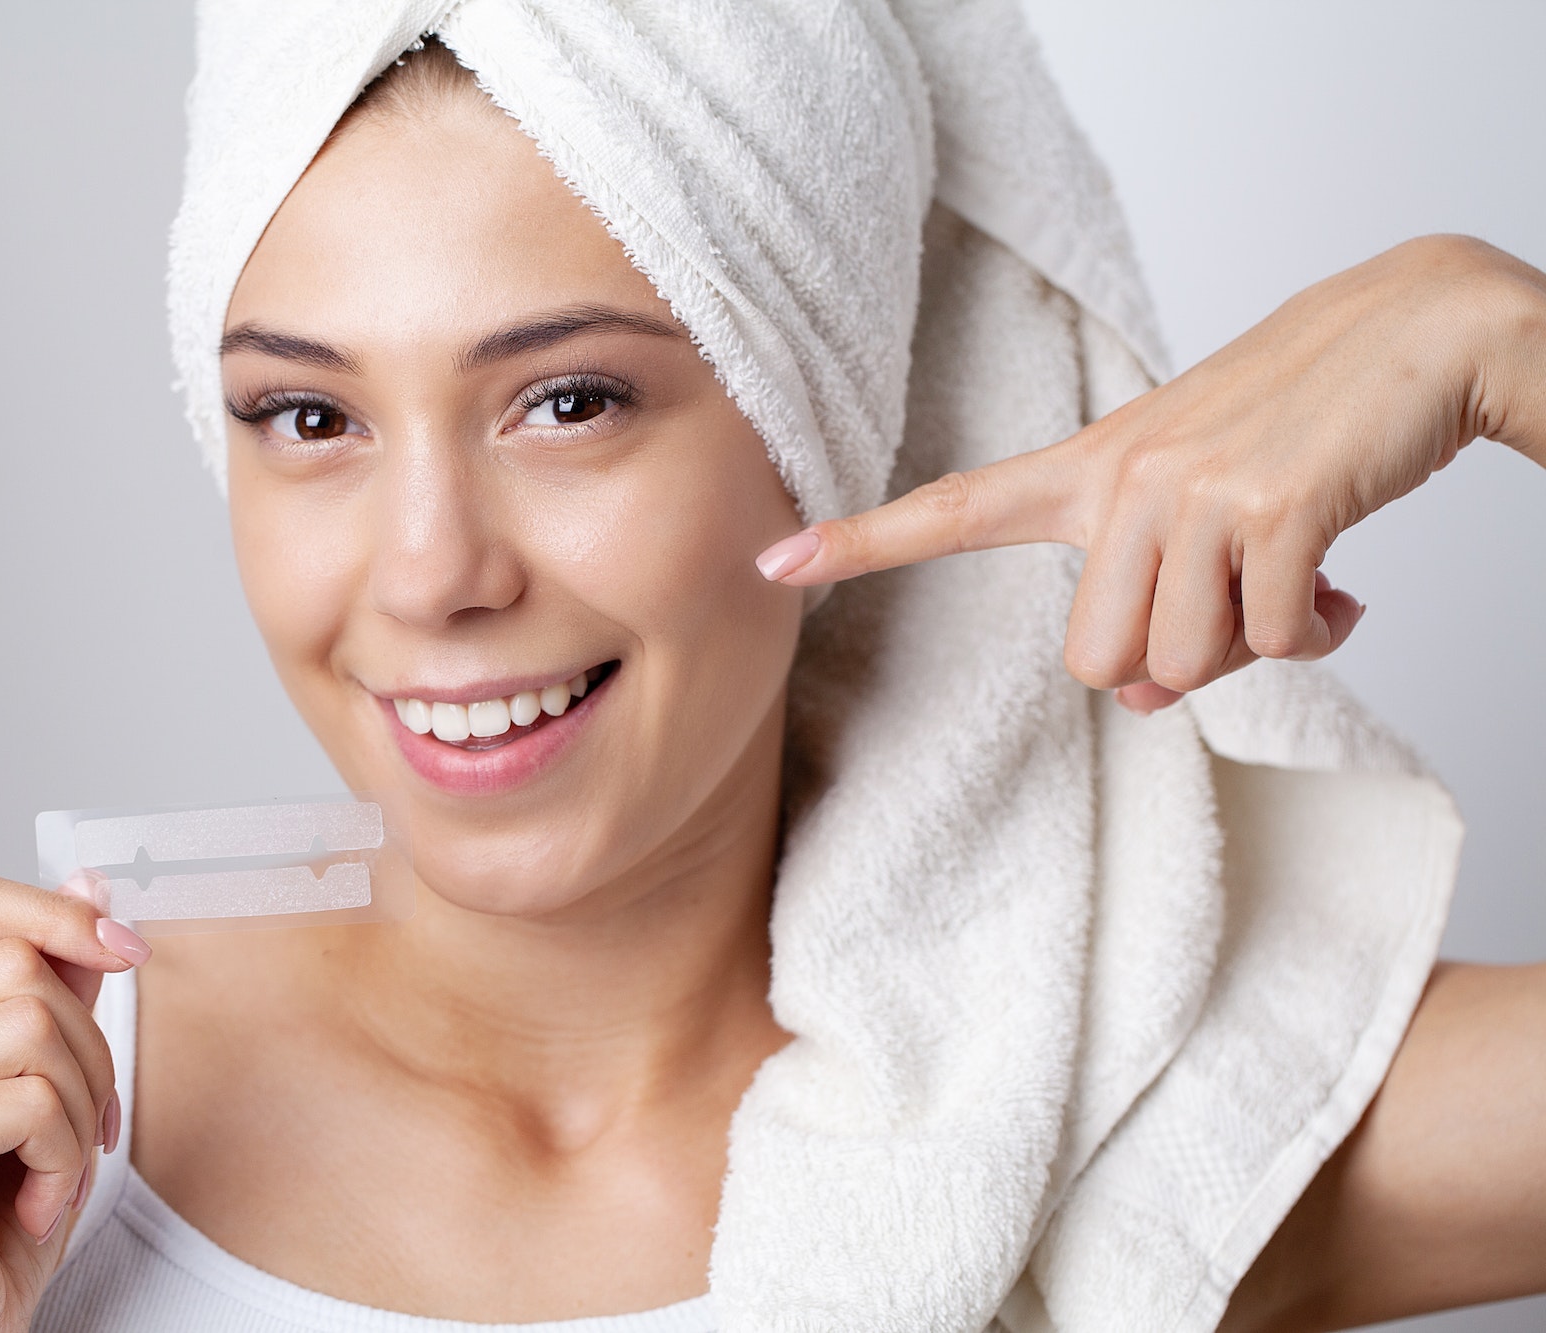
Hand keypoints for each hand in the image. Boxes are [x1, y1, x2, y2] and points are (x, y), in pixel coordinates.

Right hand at [0, 865, 150, 1331]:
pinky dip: (63, 1157)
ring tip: (48, 1171)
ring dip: (78, 1109)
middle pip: (17, 963)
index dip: (52, 913)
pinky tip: (29, 1204)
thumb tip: (90, 887)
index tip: (122, 951)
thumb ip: (50, 986)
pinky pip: (34, 1099)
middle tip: (77, 1131)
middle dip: (87, 1048)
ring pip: (34, 1024)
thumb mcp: (31, 1085)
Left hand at [756, 235, 1545, 710]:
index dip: (861, 540)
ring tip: (1292, 577)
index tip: (770, 561)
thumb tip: (1138, 699)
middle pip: (1095, 661)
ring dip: (1251, 646)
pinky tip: (1340, 585)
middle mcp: (1126, 477)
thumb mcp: (1194, 498)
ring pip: (1182, 665)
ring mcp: (1195, 491)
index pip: (954, 507)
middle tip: (1232, 608)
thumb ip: (1144, 590)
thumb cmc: (1296, 423)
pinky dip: (1316, 635)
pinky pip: (1273, 643)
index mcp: (1090, 467)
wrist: (1421, 331)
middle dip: (1170, 665)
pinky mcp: (1274, 508)